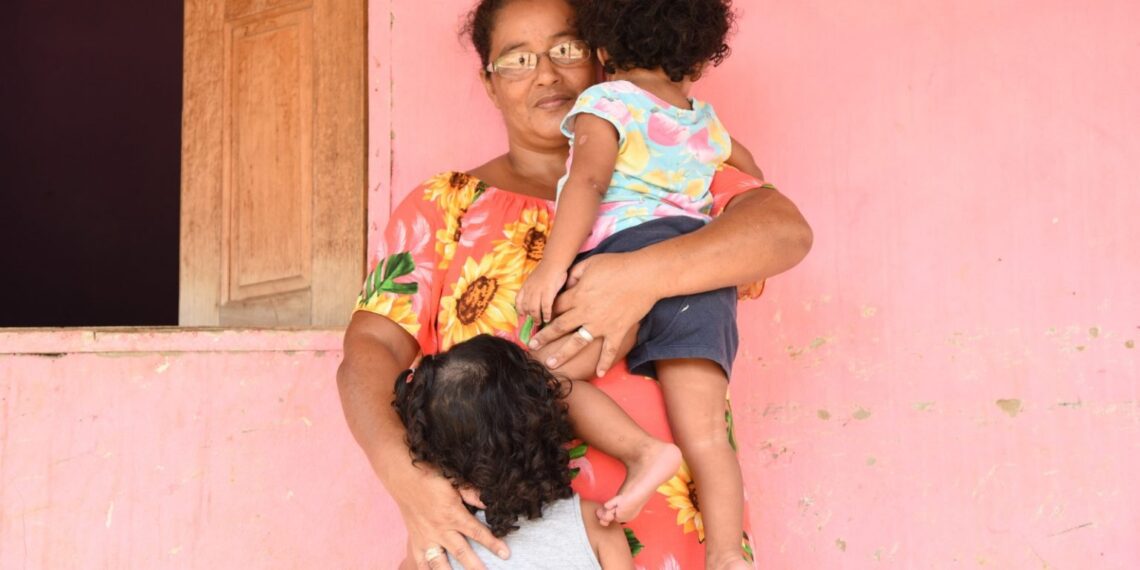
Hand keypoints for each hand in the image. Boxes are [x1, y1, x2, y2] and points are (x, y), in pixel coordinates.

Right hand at [390, 460, 507, 569]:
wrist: (402, 475)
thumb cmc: (430, 475)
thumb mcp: (454, 481)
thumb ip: (472, 494)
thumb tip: (489, 503)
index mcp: (453, 514)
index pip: (477, 532)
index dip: (493, 544)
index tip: (505, 554)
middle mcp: (440, 529)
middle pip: (461, 553)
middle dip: (476, 566)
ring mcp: (426, 537)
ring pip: (439, 563)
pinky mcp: (415, 540)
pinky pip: (420, 561)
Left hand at [516, 261, 567, 323]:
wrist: (554, 262)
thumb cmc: (547, 269)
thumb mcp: (534, 278)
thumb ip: (532, 287)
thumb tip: (533, 297)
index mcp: (526, 286)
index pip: (518, 300)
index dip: (519, 309)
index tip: (522, 315)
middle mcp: (530, 290)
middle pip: (526, 307)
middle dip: (529, 316)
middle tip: (534, 322)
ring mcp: (538, 291)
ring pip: (534, 309)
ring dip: (536, 318)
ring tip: (540, 322)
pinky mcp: (548, 292)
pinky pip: (545, 307)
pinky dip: (546, 314)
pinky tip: (548, 318)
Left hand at [529, 253, 657, 376]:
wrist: (645, 276)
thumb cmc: (618, 265)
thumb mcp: (590, 263)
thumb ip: (574, 274)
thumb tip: (567, 283)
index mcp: (578, 295)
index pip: (556, 307)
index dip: (546, 313)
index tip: (538, 320)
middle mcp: (585, 312)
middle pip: (559, 327)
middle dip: (544, 337)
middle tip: (531, 347)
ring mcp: (601, 324)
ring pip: (577, 343)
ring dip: (563, 354)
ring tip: (551, 365)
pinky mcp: (617, 331)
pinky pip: (608, 350)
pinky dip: (604, 363)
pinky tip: (599, 374)